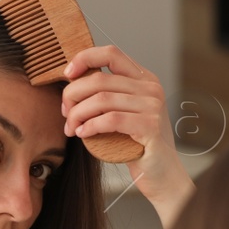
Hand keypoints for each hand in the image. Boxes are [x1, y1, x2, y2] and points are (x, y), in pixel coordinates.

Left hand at [60, 45, 194, 228]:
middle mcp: (151, 88)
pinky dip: (90, 126)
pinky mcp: (150, 126)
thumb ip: (107, 96)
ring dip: (78, 114)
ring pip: (101, 100)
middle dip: (73, 96)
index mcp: (144, 79)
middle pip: (99, 80)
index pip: (111, 53)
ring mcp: (153, 106)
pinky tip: (83, 134)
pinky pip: (111, 119)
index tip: (67, 74)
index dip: (84, 59)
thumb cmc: (137, 147)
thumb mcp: (123, 114)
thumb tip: (71, 84)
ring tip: (71, 128)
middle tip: (66, 114)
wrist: (162, 175)